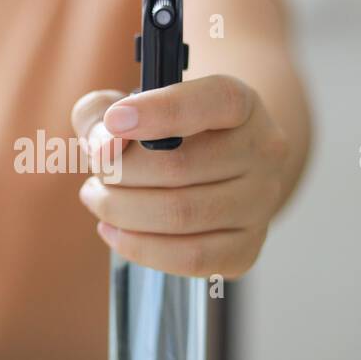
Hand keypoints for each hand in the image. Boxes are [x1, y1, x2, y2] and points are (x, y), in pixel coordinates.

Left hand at [72, 74, 289, 277]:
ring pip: (180, 215)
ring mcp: (260, 203)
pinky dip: (139, 247)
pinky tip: (114, 231)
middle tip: (99, 173)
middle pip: (180, 166)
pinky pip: (189, 257)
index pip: (215, 101)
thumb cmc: (164, 136)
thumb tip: (104, 149)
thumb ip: (101, 113)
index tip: (115, 121)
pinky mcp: (246, 247)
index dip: (161, 111)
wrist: (214, 175)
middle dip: (120, 173)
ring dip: (121, 210)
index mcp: (241, 104)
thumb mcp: (129, 107)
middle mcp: (262, 151)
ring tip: (98, 198)